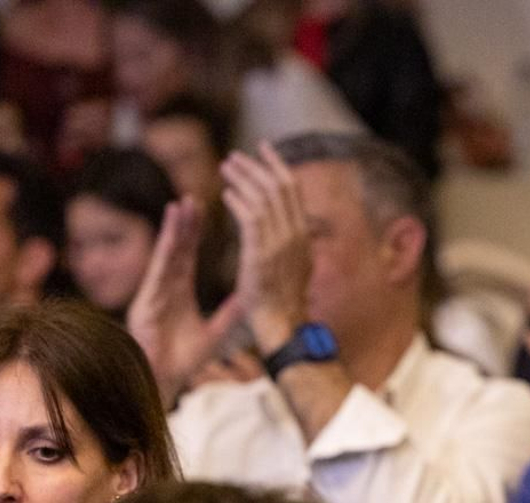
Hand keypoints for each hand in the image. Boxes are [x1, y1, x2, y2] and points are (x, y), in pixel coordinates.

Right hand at [126, 198, 241, 405]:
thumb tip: (252, 298)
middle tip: (194, 197)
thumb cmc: (183, 361)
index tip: (203, 211)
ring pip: (167, 255)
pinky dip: (165, 249)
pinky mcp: (148, 301)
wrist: (164, 381)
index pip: (188, 257)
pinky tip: (170, 232)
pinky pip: (158, 270)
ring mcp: (155, 293)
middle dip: (185, 224)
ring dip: (175, 230)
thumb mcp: (215, 333)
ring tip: (182, 204)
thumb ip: (231, 313)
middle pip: (177, 250)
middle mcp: (165, 288)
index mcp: (180, 293)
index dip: (195, 234)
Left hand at [221, 142, 310, 355]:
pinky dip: (239, 201)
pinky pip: (250, 217)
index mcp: (303, 236)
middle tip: (236, 156)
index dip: (278, 166)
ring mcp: (280, 244)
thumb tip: (288, 229)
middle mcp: (295, 235)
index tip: (265, 150)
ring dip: (244, 179)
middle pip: (279, 187)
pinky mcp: (261, 253)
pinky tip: (226, 194)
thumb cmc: (283, 302)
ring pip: (264, 197)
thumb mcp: (294, 268)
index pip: (293, 190)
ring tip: (226, 168)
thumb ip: (290, 245)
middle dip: (257, 166)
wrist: (282, 325)